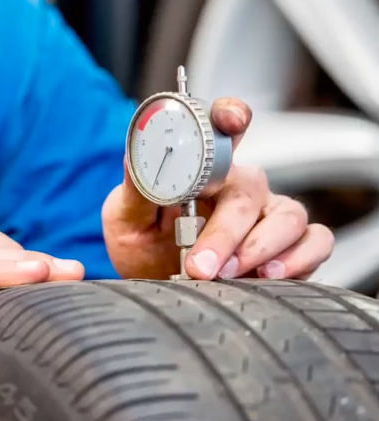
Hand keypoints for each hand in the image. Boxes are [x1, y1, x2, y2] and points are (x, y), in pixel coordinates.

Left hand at [102, 98, 333, 279]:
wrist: (147, 281)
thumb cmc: (138, 242)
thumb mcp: (125, 216)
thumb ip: (137, 187)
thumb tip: (136, 155)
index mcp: (203, 169)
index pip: (223, 129)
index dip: (231, 117)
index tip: (230, 123)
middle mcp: (239, 187)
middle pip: (250, 191)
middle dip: (226, 232)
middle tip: (199, 266)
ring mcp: (266, 216)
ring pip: (289, 217)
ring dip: (260, 247)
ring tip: (229, 274)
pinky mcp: (287, 248)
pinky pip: (315, 243)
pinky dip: (300, 260)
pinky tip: (267, 275)